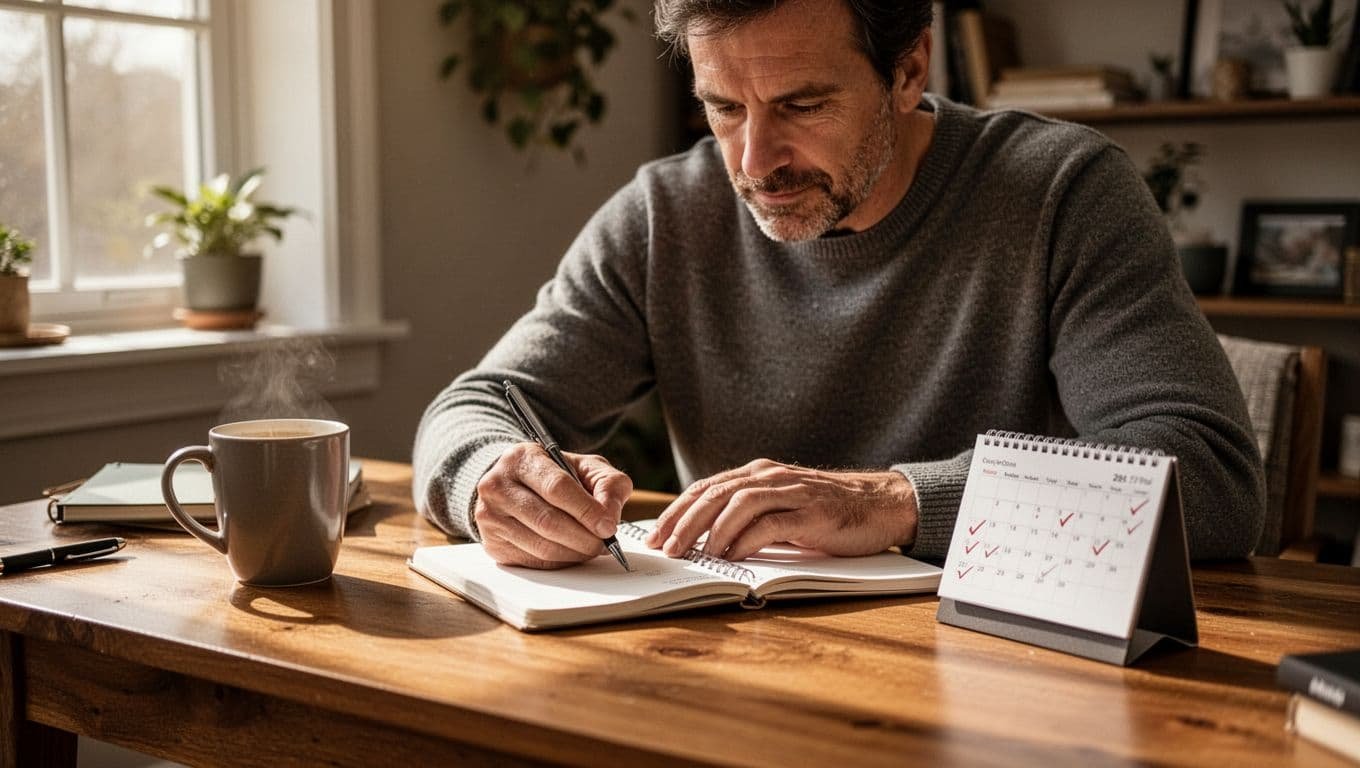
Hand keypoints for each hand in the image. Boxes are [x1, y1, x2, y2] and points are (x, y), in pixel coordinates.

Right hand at [474, 442, 632, 568]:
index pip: (557, 487)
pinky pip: (534, 561)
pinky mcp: (492, 543)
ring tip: (592, 547)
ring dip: (575, 553)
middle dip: (584, 537)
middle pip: (548, 521)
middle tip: (604, 543)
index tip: (608, 526)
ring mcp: (491, 516)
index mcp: (522, 458)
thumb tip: (610, 516)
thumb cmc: (554, 475)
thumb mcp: (585, 467)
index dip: (586, 510)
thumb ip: (608, 484)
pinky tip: (571, 552)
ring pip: (542, 546)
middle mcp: (498, 485)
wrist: (514, 485)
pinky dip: (560, 562)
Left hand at [643, 459, 917, 560]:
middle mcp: (771, 477)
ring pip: (738, 503)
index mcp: (759, 474)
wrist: (881, 505)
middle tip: (665, 547)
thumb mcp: (782, 508)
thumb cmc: (828, 512)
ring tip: (694, 553)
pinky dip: (746, 539)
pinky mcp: (811, 513)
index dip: (678, 510)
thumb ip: (750, 517)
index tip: (657, 535)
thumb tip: (707, 542)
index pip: (707, 487)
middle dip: (684, 521)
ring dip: (710, 529)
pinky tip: (732, 555)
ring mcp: (792, 492)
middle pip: (715, 493)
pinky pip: (770, 523)